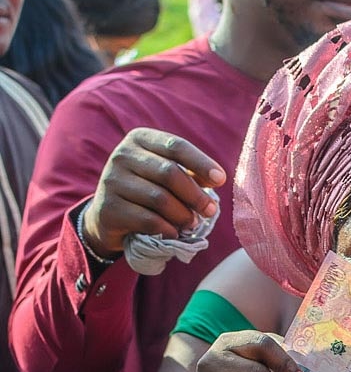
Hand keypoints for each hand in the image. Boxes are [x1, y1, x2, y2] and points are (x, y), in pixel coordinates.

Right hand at [82, 128, 225, 258]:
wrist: (109, 215)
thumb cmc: (147, 190)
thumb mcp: (165, 175)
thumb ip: (190, 172)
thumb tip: (217, 178)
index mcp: (140, 140)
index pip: (176, 146)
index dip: (201, 162)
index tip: (221, 180)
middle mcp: (122, 155)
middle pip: (170, 173)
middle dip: (196, 195)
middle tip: (211, 211)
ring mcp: (112, 181)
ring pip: (160, 198)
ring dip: (183, 215)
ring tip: (192, 223)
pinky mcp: (109, 208)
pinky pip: (148, 220)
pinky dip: (168, 228)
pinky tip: (174, 232)